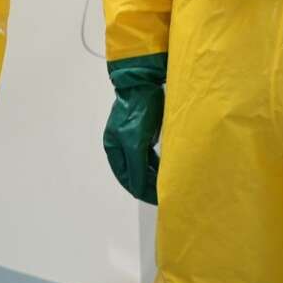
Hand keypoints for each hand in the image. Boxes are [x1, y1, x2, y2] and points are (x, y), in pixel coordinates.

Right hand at [104, 54, 167, 204]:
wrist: (143, 82)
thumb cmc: (137, 111)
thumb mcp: (136, 141)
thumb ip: (137, 166)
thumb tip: (137, 189)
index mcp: (113, 147)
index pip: (126, 178)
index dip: (141, 190)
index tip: (157, 199)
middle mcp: (120, 144)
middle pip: (134, 172)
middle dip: (149, 184)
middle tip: (166, 194)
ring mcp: (132, 138)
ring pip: (143, 164)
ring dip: (154, 175)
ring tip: (169, 184)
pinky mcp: (144, 131)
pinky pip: (150, 155)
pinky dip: (157, 164)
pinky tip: (167, 169)